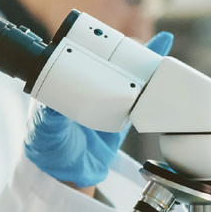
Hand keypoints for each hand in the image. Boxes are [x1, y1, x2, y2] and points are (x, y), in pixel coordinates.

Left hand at [23, 32, 172, 187]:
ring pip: (126, 77)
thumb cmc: (48, 150)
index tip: (103, 36)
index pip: (79, 57)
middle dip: (124, 49)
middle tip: (138, 40)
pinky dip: (152, 87)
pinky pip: (138, 97)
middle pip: (107, 63)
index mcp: (64, 85)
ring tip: (161, 46)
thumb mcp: (45, 133)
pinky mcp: (121, 116)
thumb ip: (48, 120)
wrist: (68, 176)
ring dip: (143, 64)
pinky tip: (165, 75)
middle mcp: (86, 88)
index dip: (92, 45)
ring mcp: (105, 101)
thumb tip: (50, 104)